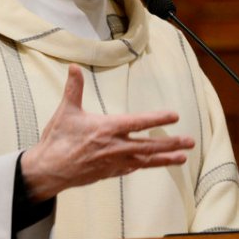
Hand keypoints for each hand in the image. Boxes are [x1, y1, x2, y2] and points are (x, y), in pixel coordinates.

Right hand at [20, 64, 194, 200]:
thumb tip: (73, 66)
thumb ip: (74, 88)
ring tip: (183, 158)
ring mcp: (114, 161)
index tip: (175, 115)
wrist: (48, 171)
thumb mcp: (66, 111)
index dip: (158, 118)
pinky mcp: (110, 172)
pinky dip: (146, 164)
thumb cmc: (57, 140)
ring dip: (165, 158)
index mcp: (107, 129)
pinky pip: (133, 167)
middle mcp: (115, 147)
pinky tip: (155, 163)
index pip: (138, 122)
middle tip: (190, 142)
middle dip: (171, 143)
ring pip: (145, 160)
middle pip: (149, 145)